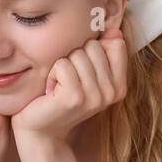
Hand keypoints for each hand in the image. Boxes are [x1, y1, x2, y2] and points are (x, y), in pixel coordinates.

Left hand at [11, 25, 128, 145]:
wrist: (42, 131)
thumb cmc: (60, 98)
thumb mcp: (88, 76)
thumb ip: (103, 54)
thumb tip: (113, 29)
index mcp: (120, 86)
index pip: (116, 44)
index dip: (94, 47)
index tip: (83, 67)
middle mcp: (112, 92)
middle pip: (94, 46)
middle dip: (75, 56)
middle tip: (68, 79)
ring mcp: (95, 96)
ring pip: (78, 54)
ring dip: (61, 66)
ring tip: (59, 85)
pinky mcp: (75, 98)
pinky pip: (63, 65)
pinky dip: (52, 73)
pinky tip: (51, 90)